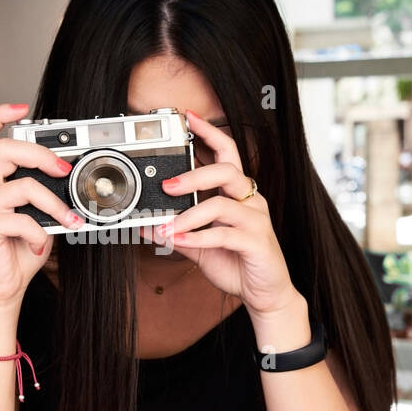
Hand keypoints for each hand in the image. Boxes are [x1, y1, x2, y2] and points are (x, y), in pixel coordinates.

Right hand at [0, 103, 82, 308]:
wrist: (2, 285)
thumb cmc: (19, 248)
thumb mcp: (38, 214)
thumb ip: (46, 192)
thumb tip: (73, 179)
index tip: (21, 108)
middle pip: (4, 149)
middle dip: (40, 154)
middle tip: (63, 170)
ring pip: (22, 185)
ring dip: (53, 203)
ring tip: (67, 219)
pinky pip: (22, 220)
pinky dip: (41, 234)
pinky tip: (41, 246)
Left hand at [145, 110, 301, 318]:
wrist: (265, 293)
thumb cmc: (237, 263)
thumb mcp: (200, 246)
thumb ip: (177, 232)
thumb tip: (146, 225)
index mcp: (238, 194)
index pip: (228, 153)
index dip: (210, 133)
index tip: (189, 117)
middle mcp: (250, 201)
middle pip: (227, 171)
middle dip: (194, 174)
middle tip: (167, 185)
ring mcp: (256, 221)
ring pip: (222, 204)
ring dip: (190, 214)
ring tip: (167, 225)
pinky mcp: (257, 243)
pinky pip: (225, 235)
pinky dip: (199, 237)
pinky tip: (179, 240)